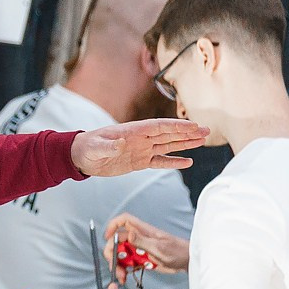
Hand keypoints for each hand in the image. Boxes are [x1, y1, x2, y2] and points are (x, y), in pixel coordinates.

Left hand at [69, 119, 206, 176]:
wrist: (81, 157)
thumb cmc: (88, 147)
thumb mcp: (96, 146)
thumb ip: (109, 146)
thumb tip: (120, 144)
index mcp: (133, 131)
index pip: (159, 127)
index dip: (176, 126)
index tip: (193, 125)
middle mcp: (141, 139)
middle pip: (169, 134)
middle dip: (188, 133)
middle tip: (207, 130)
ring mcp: (142, 150)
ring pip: (168, 146)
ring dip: (185, 144)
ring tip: (203, 140)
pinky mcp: (139, 162)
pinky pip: (160, 162)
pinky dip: (173, 162)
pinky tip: (188, 162)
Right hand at [104, 212, 190, 272]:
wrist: (187, 262)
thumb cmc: (178, 251)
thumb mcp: (160, 247)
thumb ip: (142, 241)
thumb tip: (128, 234)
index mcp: (143, 231)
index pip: (123, 221)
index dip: (113, 226)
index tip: (108, 238)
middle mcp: (139, 238)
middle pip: (117, 240)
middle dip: (112, 253)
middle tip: (114, 265)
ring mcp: (139, 248)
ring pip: (120, 254)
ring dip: (117, 265)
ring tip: (122, 276)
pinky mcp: (141, 258)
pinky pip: (127, 263)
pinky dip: (124, 270)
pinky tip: (126, 277)